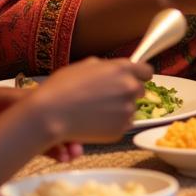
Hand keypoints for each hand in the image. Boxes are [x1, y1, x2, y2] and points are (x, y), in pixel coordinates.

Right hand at [27, 57, 152, 146]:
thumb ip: (107, 67)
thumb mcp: (86, 66)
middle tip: (108, 97)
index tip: (134, 79)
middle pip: (140, 90)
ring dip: (120, 109)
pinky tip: (95, 121)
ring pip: (131, 109)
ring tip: (97, 110)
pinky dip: (113, 124)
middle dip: (128, 93)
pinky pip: (123, 124)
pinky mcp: (121, 129)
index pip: (146, 70)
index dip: (139, 75)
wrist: (50, 114)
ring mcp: (126, 110)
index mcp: (122, 69)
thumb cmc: (63, 87)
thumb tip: (115, 69)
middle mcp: (129, 88)